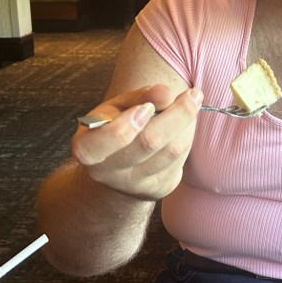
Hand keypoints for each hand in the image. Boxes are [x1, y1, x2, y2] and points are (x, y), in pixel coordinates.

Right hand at [71, 83, 202, 201]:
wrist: (119, 163)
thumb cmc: (118, 124)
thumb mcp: (121, 105)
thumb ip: (142, 96)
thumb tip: (164, 93)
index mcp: (87, 146)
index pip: (98, 144)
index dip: (124, 126)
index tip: (147, 108)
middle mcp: (106, 171)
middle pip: (147, 143)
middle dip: (176, 114)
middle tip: (194, 94)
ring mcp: (132, 185)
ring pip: (170, 152)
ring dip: (186, 125)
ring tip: (191, 103)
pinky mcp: (156, 189)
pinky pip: (179, 162)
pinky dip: (186, 140)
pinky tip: (181, 129)